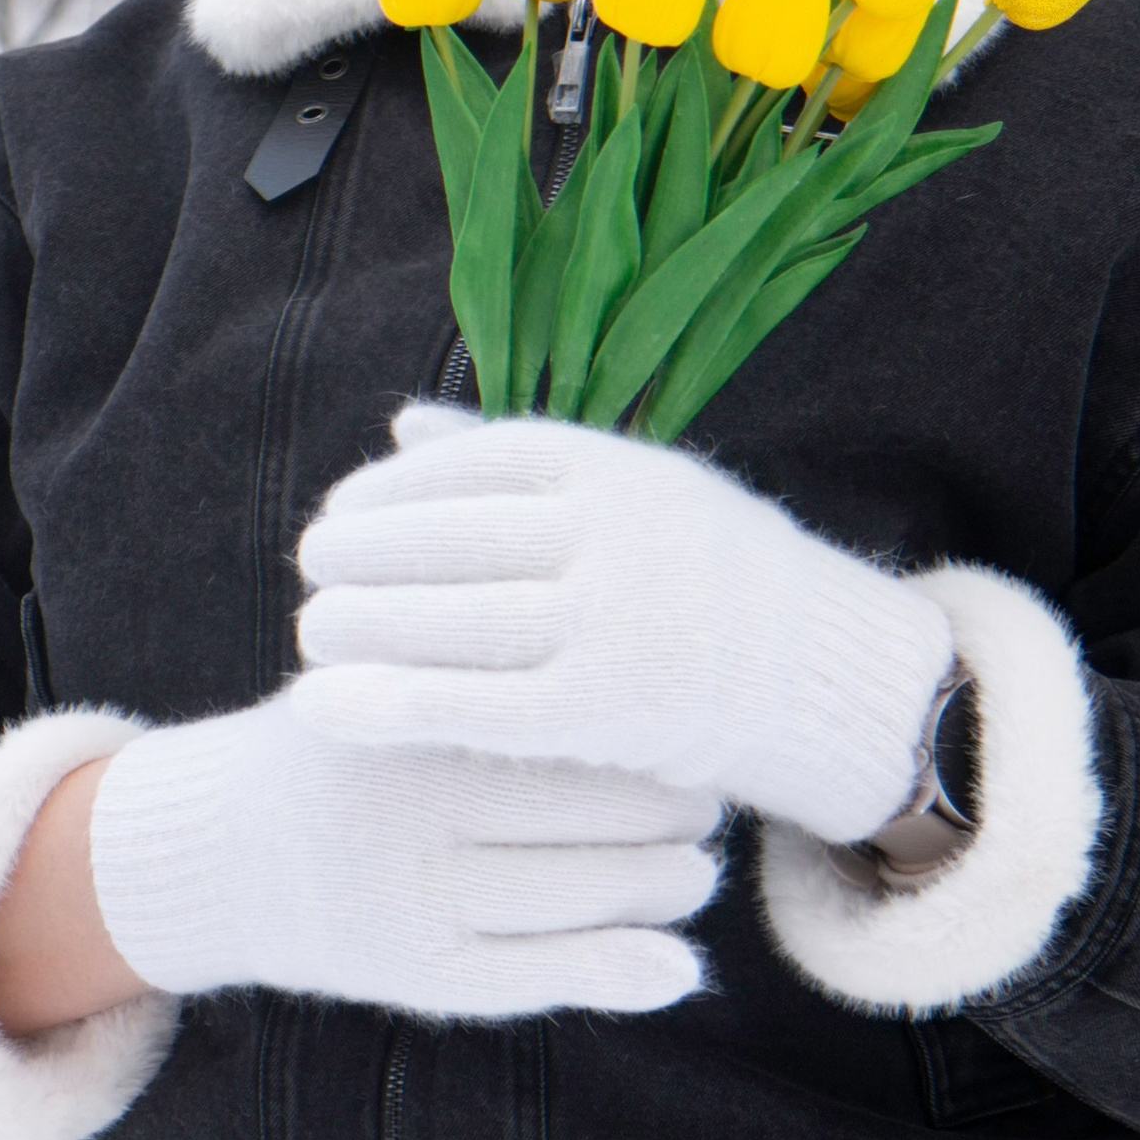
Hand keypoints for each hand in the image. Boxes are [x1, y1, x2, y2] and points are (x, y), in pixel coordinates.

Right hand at [87, 680, 720, 1019]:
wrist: (228, 848)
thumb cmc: (353, 744)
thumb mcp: (405, 679)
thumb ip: (508, 666)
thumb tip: (651, 689)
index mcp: (420, 717)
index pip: (581, 725)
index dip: (655, 737)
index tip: (685, 732)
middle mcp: (415, 807)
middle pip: (600, 812)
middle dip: (675, 814)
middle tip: (703, 806)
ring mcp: (416, 896)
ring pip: (589, 896)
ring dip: (670, 888)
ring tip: (692, 871)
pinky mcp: (420, 973)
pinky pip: (547, 977)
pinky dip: (627, 972)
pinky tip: (676, 962)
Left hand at [296, 406, 955, 850]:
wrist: (829, 676)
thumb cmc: (715, 578)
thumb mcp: (640, 491)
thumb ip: (521, 464)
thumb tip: (402, 426)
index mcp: (620, 470)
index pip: (474, 464)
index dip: (394, 489)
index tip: (342, 508)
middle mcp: (615, 535)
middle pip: (450, 539)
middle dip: (364, 555)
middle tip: (309, 569)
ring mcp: (615, 623)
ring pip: (450, 621)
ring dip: (360, 627)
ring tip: (310, 634)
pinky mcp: (606, 712)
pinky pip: (470, 707)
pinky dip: (384, 707)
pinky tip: (321, 709)